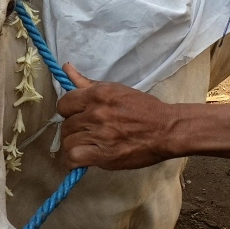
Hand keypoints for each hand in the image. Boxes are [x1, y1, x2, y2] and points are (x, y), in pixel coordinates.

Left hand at [57, 63, 175, 170]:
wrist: (166, 130)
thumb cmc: (142, 108)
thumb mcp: (114, 89)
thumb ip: (86, 83)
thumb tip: (65, 67)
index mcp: (97, 95)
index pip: (63, 104)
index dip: (68, 111)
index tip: (76, 115)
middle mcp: (95, 114)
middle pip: (65, 124)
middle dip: (73, 129)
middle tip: (85, 132)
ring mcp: (99, 135)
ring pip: (67, 142)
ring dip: (74, 145)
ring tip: (85, 145)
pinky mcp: (103, 155)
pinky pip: (73, 158)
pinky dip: (74, 160)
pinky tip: (82, 158)